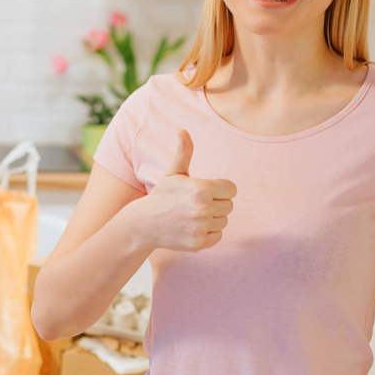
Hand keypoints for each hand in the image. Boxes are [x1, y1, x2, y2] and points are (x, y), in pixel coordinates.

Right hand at [130, 130, 235, 252]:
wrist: (143, 223)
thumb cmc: (162, 195)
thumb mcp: (173, 173)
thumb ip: (184, 152)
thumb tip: (182, 130)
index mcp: (201, 188)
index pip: (231, 189)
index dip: (220, 189)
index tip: (206, 191)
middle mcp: (202, 209)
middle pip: (229, 206)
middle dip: (216, 204)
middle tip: (196, 204)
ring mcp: (200, 227)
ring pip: (224, 221)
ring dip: (213, 219)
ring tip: (193, 215)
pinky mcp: (198, 243)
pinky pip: (218, 236)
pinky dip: (208, 233)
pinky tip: (193, 227)